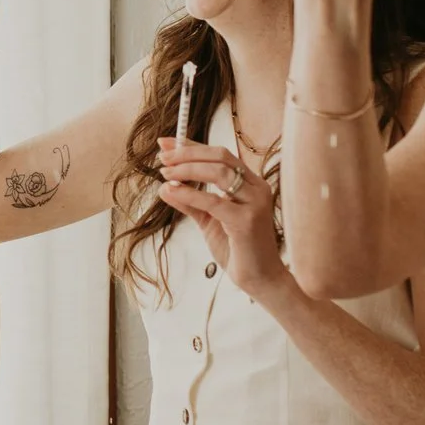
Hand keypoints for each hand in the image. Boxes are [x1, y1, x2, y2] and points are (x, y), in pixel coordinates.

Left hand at [155, 138, 287, 296]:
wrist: (261, 280)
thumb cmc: (238, 249)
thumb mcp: (209, 221)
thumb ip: (190, 202)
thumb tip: (165, 186)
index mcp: (251, 183)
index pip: (221, 155)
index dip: (192, 146)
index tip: (166, 143)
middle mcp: (257, 188)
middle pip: (220, 157)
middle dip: (188, 153)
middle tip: (163, 157)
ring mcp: (254, 203)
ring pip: (219, 172)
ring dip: (187, 169)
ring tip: (165, 173)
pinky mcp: (246, 221)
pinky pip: (213, 201)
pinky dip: (189, 193)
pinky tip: (171, 191)